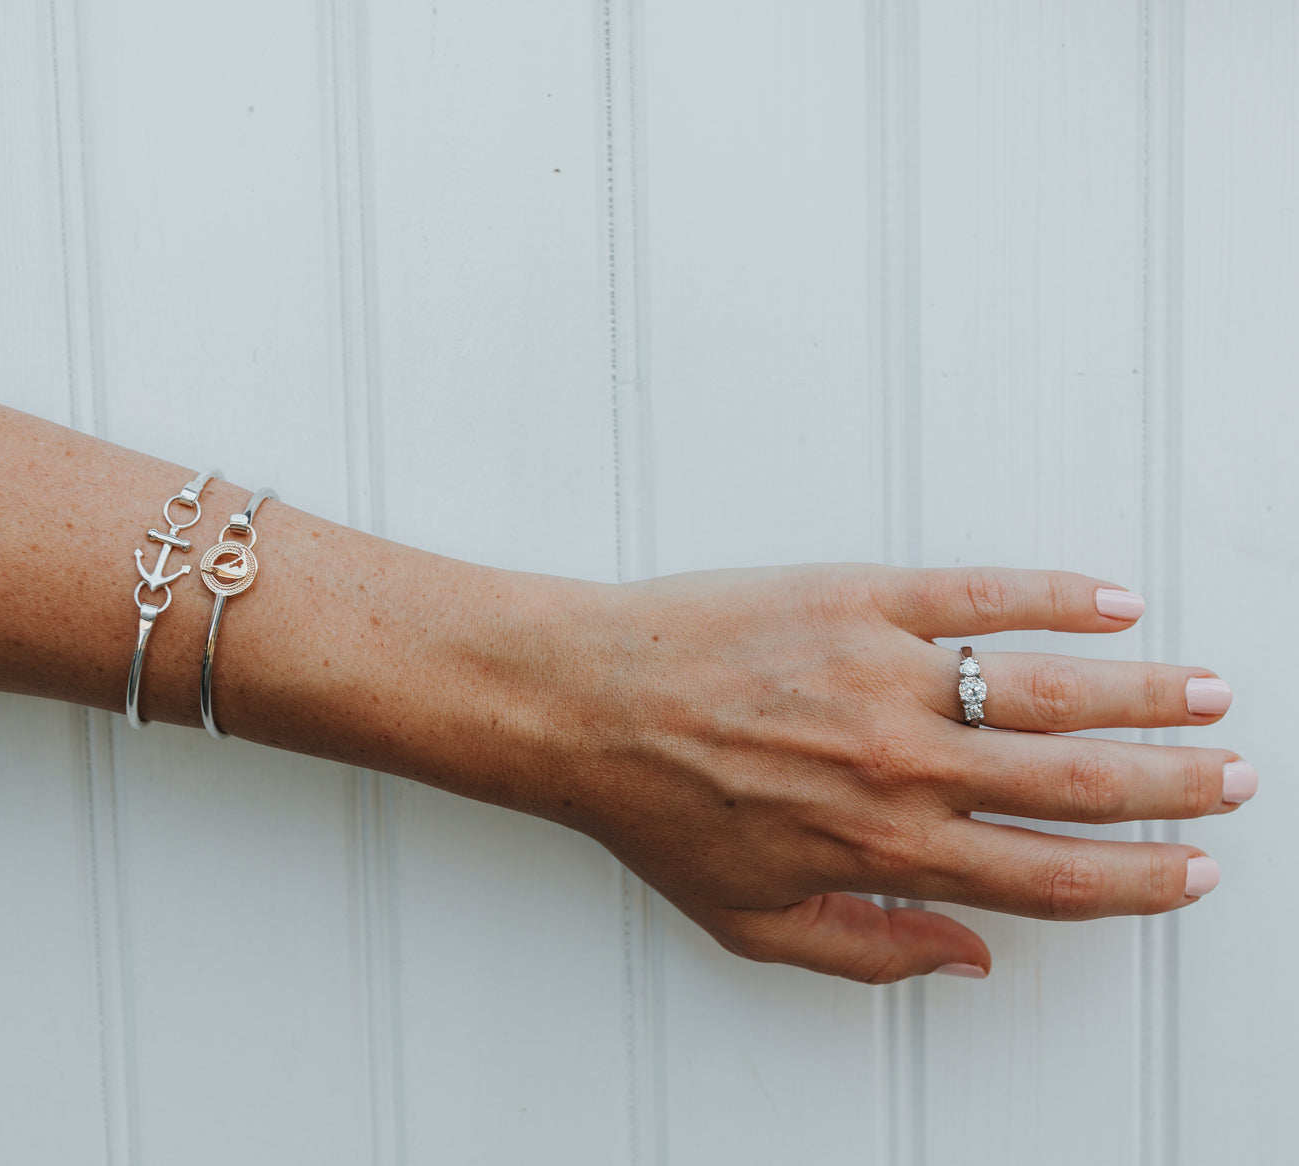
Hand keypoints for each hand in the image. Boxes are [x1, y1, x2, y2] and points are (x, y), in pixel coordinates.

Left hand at [547, 564, 1248, 983]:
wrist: (583, 706)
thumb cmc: (656, 810)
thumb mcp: (751, 921)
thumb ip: (870, 952)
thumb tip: (972, 958)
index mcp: (884, 850)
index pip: (1049, 876)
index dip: (1136, 881)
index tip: (1190, 872)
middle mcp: (903, 767)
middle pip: (1077, 782)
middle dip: (1172, 786)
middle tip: (1232, 779)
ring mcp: (885, 676)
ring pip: (1051, 688)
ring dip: (1146, 694)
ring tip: (1210, 694)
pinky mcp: (856, 598)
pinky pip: (979, 594)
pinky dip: (1054, 597)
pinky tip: (1110, 605)